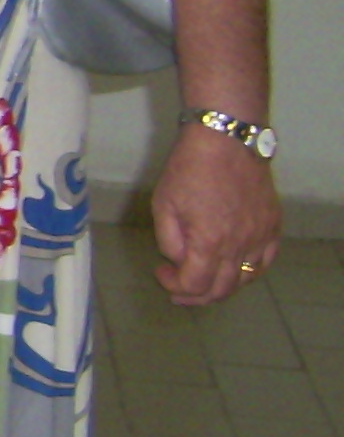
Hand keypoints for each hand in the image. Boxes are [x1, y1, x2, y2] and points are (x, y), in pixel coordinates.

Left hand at [150, 124, 280, 305]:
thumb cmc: (189, 169)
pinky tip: (233, 268)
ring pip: (245, 280)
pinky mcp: (273, 226)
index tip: (162, 273)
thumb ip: (169, 241)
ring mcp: (261, 237)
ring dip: (222, 287)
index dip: (174, 286)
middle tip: (179, 289)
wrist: (226, 141)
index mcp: (210, 242)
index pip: (195, 285)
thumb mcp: (163, 205)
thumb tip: (178, 261)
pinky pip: (265, 262)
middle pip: (221, 290)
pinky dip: (249, 272)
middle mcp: (240, 245)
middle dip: (196, 295)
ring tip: (204, 281)